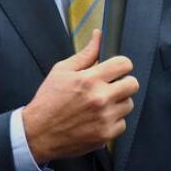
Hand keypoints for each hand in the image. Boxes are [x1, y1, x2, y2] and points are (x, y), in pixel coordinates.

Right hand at [22, 30, 138, 163]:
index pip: (124, 64)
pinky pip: (122, 124)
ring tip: (100, 104)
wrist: (37, 133)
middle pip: (133, 84)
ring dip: (118, 103)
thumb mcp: (62, 71)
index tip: (116, 69)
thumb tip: (98, 36)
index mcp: (89, 79)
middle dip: (123, 83)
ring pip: (128, 104)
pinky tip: (98, 119)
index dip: (121, 65)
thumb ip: (85, 54)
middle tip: (111, 86)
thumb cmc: (48, 101)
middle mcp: (100, 98)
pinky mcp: (106, 135)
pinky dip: (113, 121)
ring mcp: (104, 118)